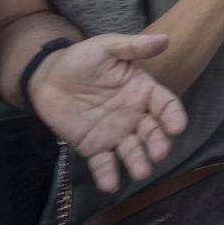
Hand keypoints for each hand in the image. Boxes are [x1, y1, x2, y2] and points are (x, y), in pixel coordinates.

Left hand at [30, 34, 187, 193]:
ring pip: (132, 150)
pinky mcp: (94, 147)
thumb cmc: (80, 59)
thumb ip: (133, 46)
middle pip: (153, 132)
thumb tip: (165, 39)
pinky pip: (103, 163)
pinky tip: (109, 185)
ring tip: (140, 172)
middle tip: (158, 153)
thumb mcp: (106, 47)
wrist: (46, 78)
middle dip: (157, 143)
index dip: (173, 116)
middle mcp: (135, 115)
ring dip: (138, 162)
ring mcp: (115, 133)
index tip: (177, 127)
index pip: (165, 105)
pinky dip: (107, 175)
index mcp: (143, 91)